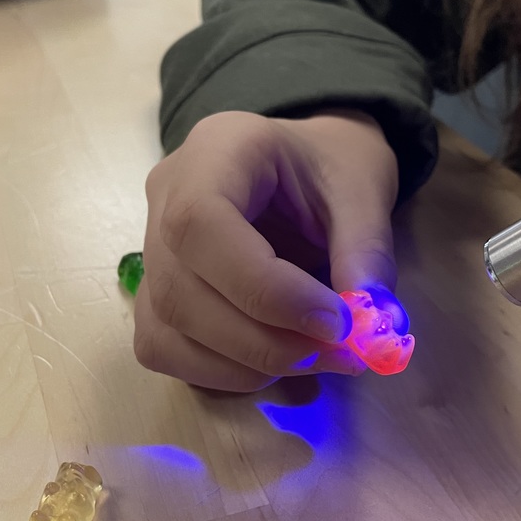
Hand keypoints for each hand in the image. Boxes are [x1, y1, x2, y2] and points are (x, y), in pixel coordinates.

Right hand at [135, 109, 403, 391]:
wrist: (305, 163)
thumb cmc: (330, 166)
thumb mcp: (364, 189)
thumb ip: (367, 250)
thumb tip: (370, 324)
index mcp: (216, 149)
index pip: (201, 223)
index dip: (265, 289)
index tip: (335, 323)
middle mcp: (166, 196)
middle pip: (180, 289)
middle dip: (265, 341)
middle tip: (340, 354)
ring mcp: (150, 246)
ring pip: (166, 327)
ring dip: (246, 363)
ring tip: (317, 358)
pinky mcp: (154, 291)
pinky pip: (164, 347)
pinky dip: (222, 371)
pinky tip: (274, 362)